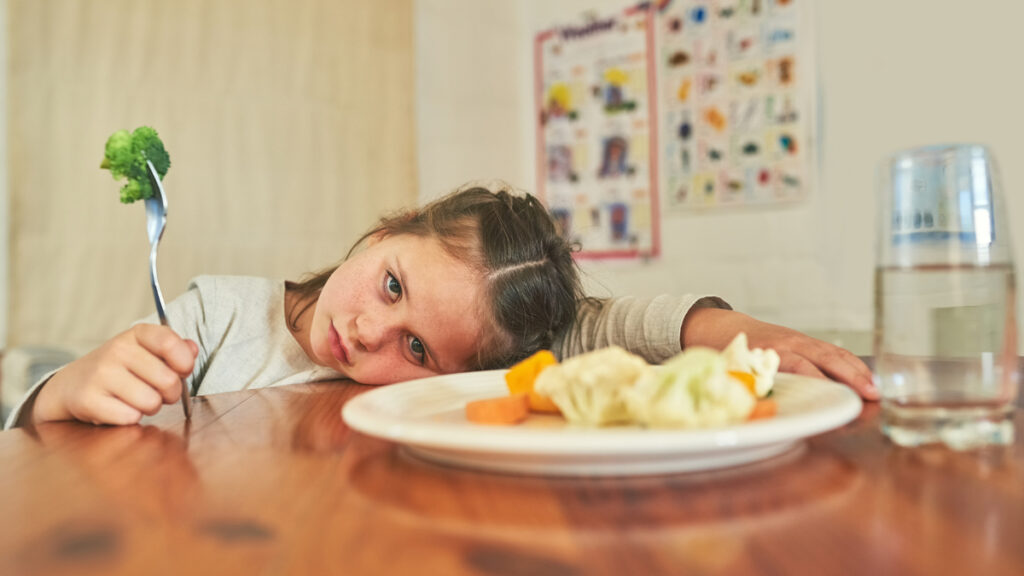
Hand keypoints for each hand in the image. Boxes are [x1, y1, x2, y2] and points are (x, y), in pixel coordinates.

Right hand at [32, 324, 198, 425]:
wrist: (70, 385)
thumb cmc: (119, 369)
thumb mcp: (145, 352)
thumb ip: (173, 350)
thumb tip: (192, 349)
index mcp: (136, 334)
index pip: (170, 343)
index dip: (184, 363)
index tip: (182, 371)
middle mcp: (117, 350)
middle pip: (168, 380)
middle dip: (170, 394)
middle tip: (157, 392)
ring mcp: (101, 374)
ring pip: (151, 402)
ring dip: (150, 407)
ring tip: (136, 400)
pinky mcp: (89, 399)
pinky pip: (130, 417)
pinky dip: (130, 418)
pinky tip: (119, 408)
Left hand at [681, 307, 878, 399]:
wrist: (721, 326)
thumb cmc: (725, 353)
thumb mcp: (729, 370)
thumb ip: (744, 386)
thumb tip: (756, 413)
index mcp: (768, 351)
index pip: (799, 365)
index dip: (819, 380)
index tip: (837, 398)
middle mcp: (787, 342)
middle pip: (825, 357)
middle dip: (850, 376)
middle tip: (871, 395)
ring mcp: (799, 339)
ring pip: (834, 352)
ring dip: (857, 370)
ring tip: (876, 389)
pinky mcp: (805, 340)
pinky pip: (833, 350)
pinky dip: (851, 362)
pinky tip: (865, 376)